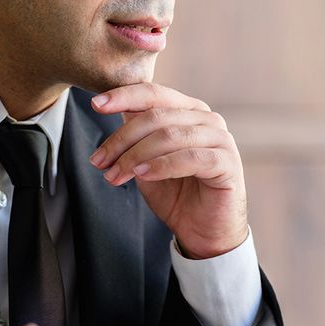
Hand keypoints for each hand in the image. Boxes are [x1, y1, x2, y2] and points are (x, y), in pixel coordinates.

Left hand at [88, 83, 247, 258]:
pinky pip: (191, 157)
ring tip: (115, 175)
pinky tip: (143, 175)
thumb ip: (134, 136)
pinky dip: (162, 165)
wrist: (203, 232)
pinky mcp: (228, 162)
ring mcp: (220, 139)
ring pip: (169, 136)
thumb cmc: (176, 194)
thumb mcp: (145, 161)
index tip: (96, 105)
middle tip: (99, 161)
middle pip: (156, 116)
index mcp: (187, 111)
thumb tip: (108, 109)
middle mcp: (206, 119)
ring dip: (135, 156)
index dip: (124, 96)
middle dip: (122, 139)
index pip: (153, 94)